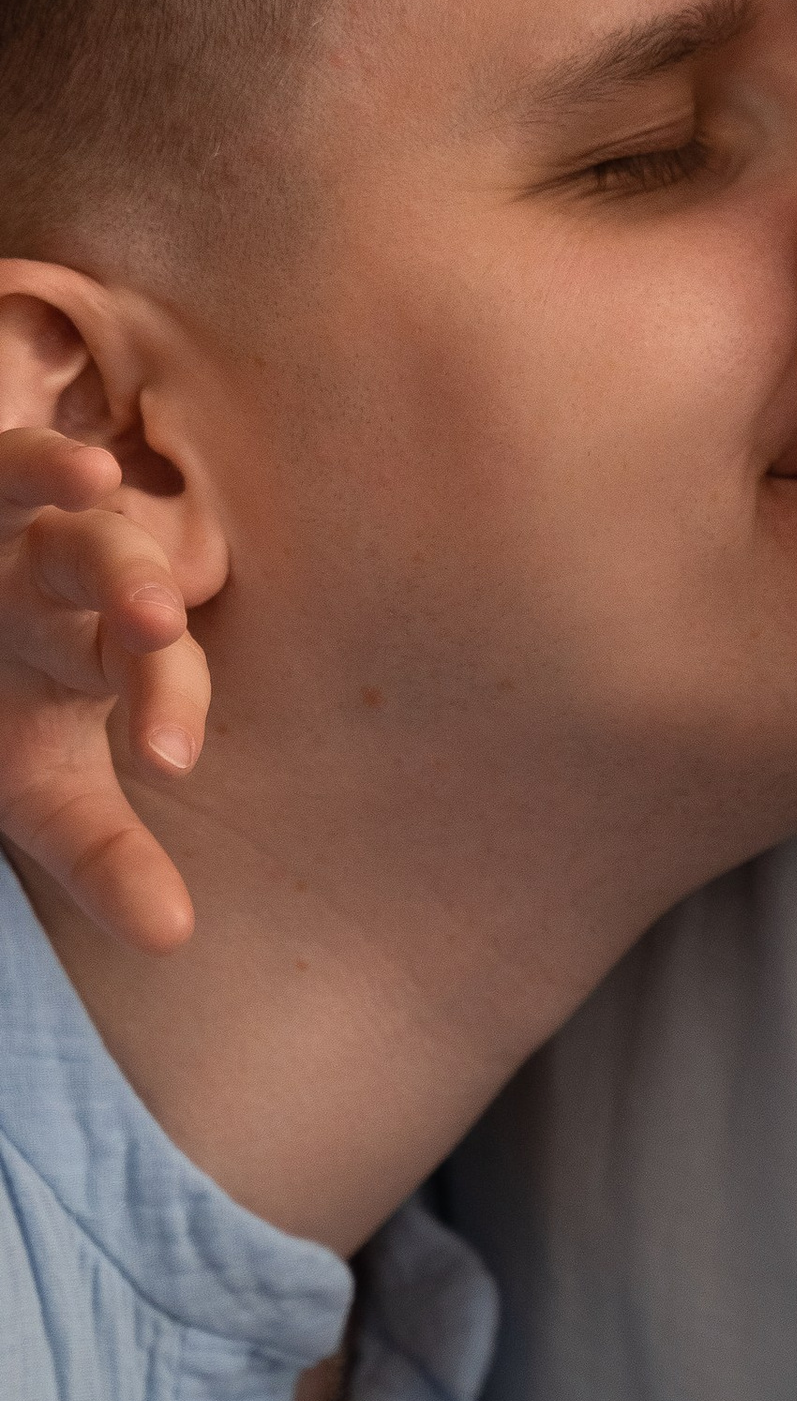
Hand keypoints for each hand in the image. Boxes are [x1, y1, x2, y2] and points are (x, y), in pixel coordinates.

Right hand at [0, 430, 206, 952]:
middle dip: (134, 592)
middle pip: (111, 566)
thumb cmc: (1, 717)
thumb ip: (106, 857)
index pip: (152, 665)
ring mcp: (4, 526)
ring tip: (90, 480)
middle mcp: (60, 572)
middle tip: (154, 624)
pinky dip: (23, 462)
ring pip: (37, 485)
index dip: (165, 702)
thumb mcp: (38, 794)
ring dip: (53, 480)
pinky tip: (71, 468)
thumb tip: (174, 938)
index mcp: (101, 645)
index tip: (167, 756)